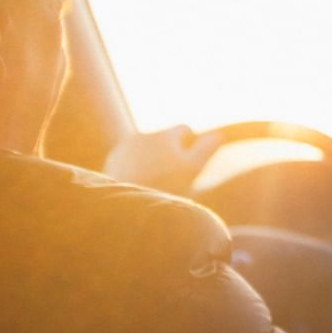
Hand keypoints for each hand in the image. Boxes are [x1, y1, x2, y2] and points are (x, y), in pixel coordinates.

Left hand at [102, 125, 221, 194]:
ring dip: (151, 159)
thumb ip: (206, 148)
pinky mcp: (112, 160)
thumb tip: (219, 134)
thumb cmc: (164, 186)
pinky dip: (135, 167)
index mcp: (166, 135)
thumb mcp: (192, 168)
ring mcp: (125, 147)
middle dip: (169, 151)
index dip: (190, 144)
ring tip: (155, 183)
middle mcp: (144, 135)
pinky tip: (138, 185)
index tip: (189, 161)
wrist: (126, 203)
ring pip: (145, 148)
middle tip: (173, 176)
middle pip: (163, 139)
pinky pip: (128, 159)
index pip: (183, 129)